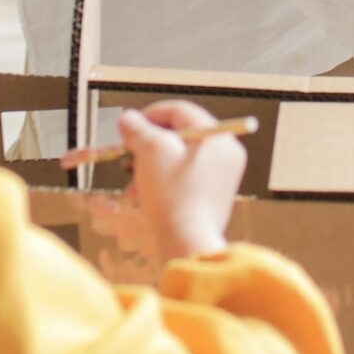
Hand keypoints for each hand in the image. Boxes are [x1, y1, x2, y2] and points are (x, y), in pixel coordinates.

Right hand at [119, 100, 245, 266]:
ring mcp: (222, 176)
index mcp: (217, 136)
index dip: (149, 115)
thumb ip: (139, 130)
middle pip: (180, 134)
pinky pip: (185, 177)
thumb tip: (127, 119)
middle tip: (129, 154)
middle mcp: (226, 152)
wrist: (187, 242)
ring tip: (132, 179)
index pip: (180, 111)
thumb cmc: (173, 195)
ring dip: (151, 164)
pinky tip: (144, 193)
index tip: (128, 127)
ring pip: (179, 157)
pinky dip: (163, 180)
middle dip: (149, 144)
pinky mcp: (213, 195)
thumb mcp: (151, 152)